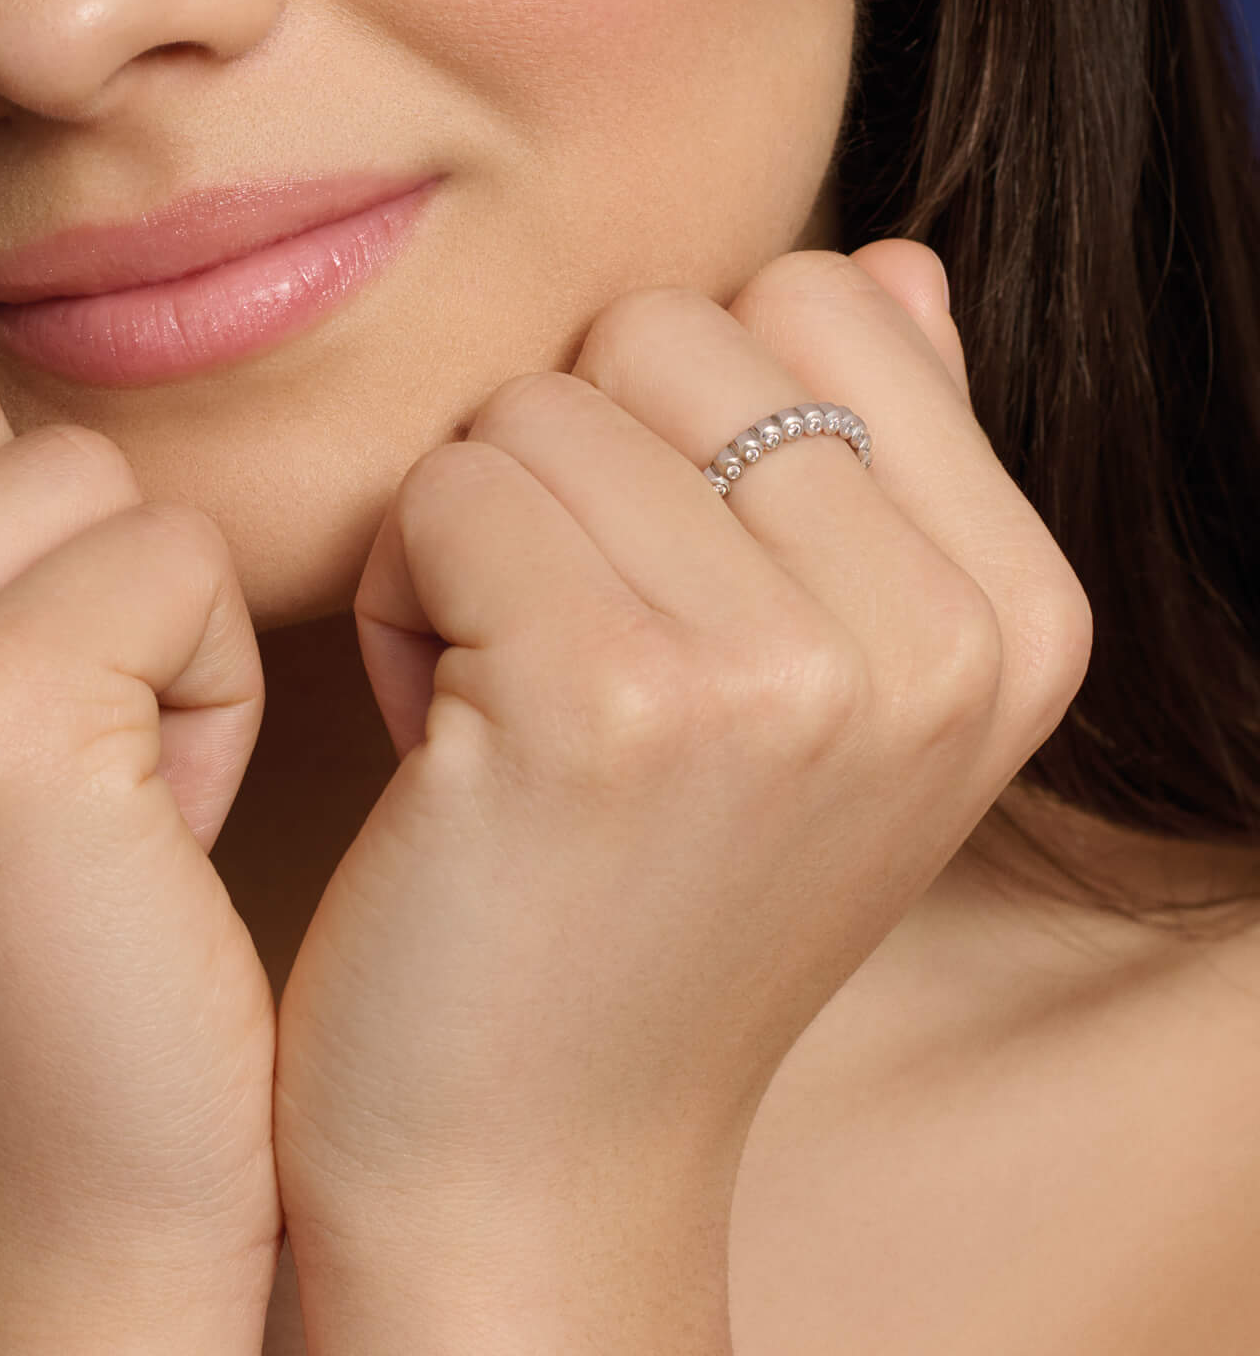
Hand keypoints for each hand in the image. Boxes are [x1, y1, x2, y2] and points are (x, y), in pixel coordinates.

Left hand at [272, 242, 1092, 1352]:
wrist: (526, 1156)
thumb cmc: (640, 889)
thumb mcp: (819, 683)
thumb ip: (874, 458)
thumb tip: (892, 258)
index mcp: (1014, 612)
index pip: (814, 292)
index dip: (681, 419)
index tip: (667, 586)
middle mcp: (936, 638)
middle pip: (662, 328)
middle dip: (572, 463)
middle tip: (565, 644)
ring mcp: (788, 672)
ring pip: (538, 404)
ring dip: (474, 534)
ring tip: (504, 702)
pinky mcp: (612, 702)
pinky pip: (446, 488)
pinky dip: (401, 593)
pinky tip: (442, 738)